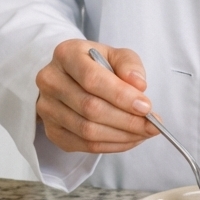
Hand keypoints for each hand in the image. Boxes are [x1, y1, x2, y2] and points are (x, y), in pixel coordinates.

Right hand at [36, 39, 159, 154]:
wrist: (71, 77)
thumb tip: (138, 85)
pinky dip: (112, 145)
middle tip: (151, 125)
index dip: (121, 96)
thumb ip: (129, 65)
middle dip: (126, 120)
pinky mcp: (52, 131)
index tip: (146, 106)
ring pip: (87, 131)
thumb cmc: (96, 64)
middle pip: (90, 108)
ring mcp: (47, 108)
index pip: (92, 79)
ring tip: (143, 132)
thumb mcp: (115, 55)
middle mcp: (51, 81)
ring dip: (121, 136)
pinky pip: (84, 145)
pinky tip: (129, 139)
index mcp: (66, 54)